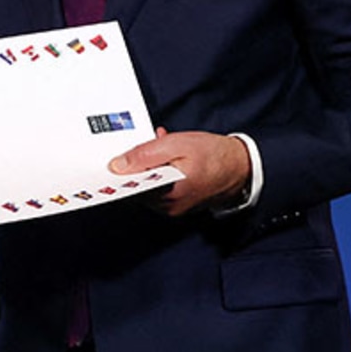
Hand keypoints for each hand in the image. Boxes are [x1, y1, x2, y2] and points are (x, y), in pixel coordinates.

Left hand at [108, 126, 250, 216]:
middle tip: (147, 144)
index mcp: (167, 194)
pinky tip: (168, 156)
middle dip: (138, 164)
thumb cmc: (214, 155)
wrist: (241, 166)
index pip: (129, 189)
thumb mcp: (176, 144)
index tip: (108, 162)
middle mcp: (168, 206)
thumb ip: (144, 155)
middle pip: (137, 186)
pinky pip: (159, 188)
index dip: (118, 174)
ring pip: (147, 185)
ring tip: (163, 146)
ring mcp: (173, 207)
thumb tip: (117, 166)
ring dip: (149, 166)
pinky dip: (159, 172)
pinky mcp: (178, 203)